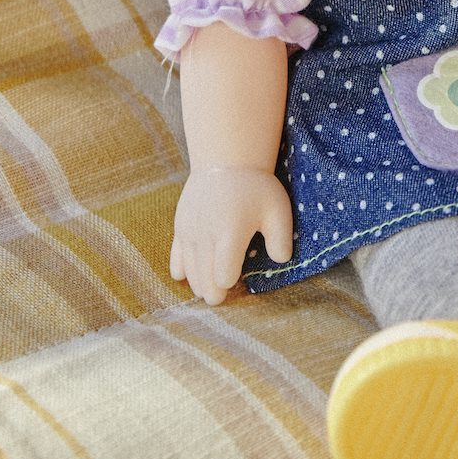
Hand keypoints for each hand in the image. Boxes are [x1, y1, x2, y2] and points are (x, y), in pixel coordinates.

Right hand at [168, 165, 293, 304]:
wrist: (226, 160)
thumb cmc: (256, 187)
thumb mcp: (278, 209)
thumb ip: (281, 238)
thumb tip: (281, 260)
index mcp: (231, 234)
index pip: (223, 275)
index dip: (229, 284)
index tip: (237, 282)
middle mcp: (206, 235)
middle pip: (204, 277)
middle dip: (212, 292)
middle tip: (220, 298)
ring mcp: (190, 231)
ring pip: (190, 269)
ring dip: (198, 283)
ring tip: (207, 291)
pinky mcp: (180, 226)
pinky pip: (176, 256)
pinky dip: (181, 269)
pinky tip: (186, 276)